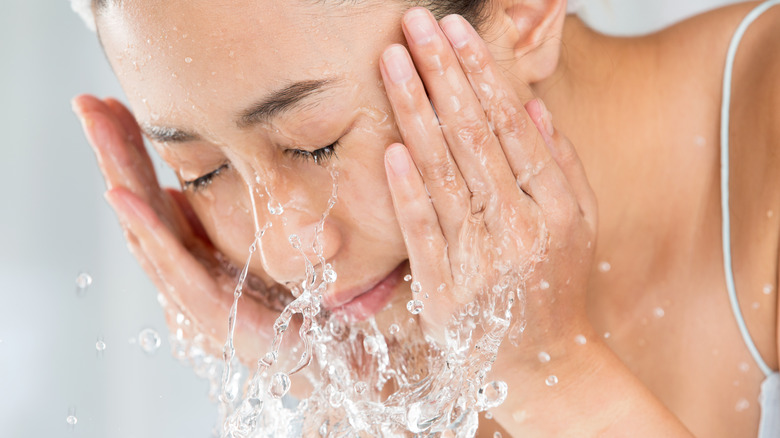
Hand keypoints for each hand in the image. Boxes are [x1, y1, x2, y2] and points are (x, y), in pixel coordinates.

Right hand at [72, 95, 291, 365]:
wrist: (328, 350)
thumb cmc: (293, 301)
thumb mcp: (253, 246)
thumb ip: (216, 224)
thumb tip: (178, 192)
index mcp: (194, 253)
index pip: (154, 193)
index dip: (132, 151)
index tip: (113, 105)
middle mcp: (186, 271)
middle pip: (141, 205)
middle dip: (114, 152)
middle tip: (88, 103)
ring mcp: (194, 292)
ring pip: (148, 228)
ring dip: (122, 176)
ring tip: (100, 131)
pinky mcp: (213, 311)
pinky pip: (175, 265)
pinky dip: (148, 229)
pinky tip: (125, 194)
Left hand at [380, 8, 597, 367]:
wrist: (546, 364)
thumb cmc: (556, 286)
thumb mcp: (579, 224)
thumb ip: (559, 165)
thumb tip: (531, 106)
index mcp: (554, 207)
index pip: (511, 127)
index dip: (482, 75)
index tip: (457, 32)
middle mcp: (519, 229)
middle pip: (472, 138)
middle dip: (442, 74)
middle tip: (417, 24)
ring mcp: (481, 261)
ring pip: (443, 174)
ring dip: (415, 112)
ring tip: (394, 61)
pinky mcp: (446, 292)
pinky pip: (423, 234)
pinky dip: (406, 190)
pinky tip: (390, 148)